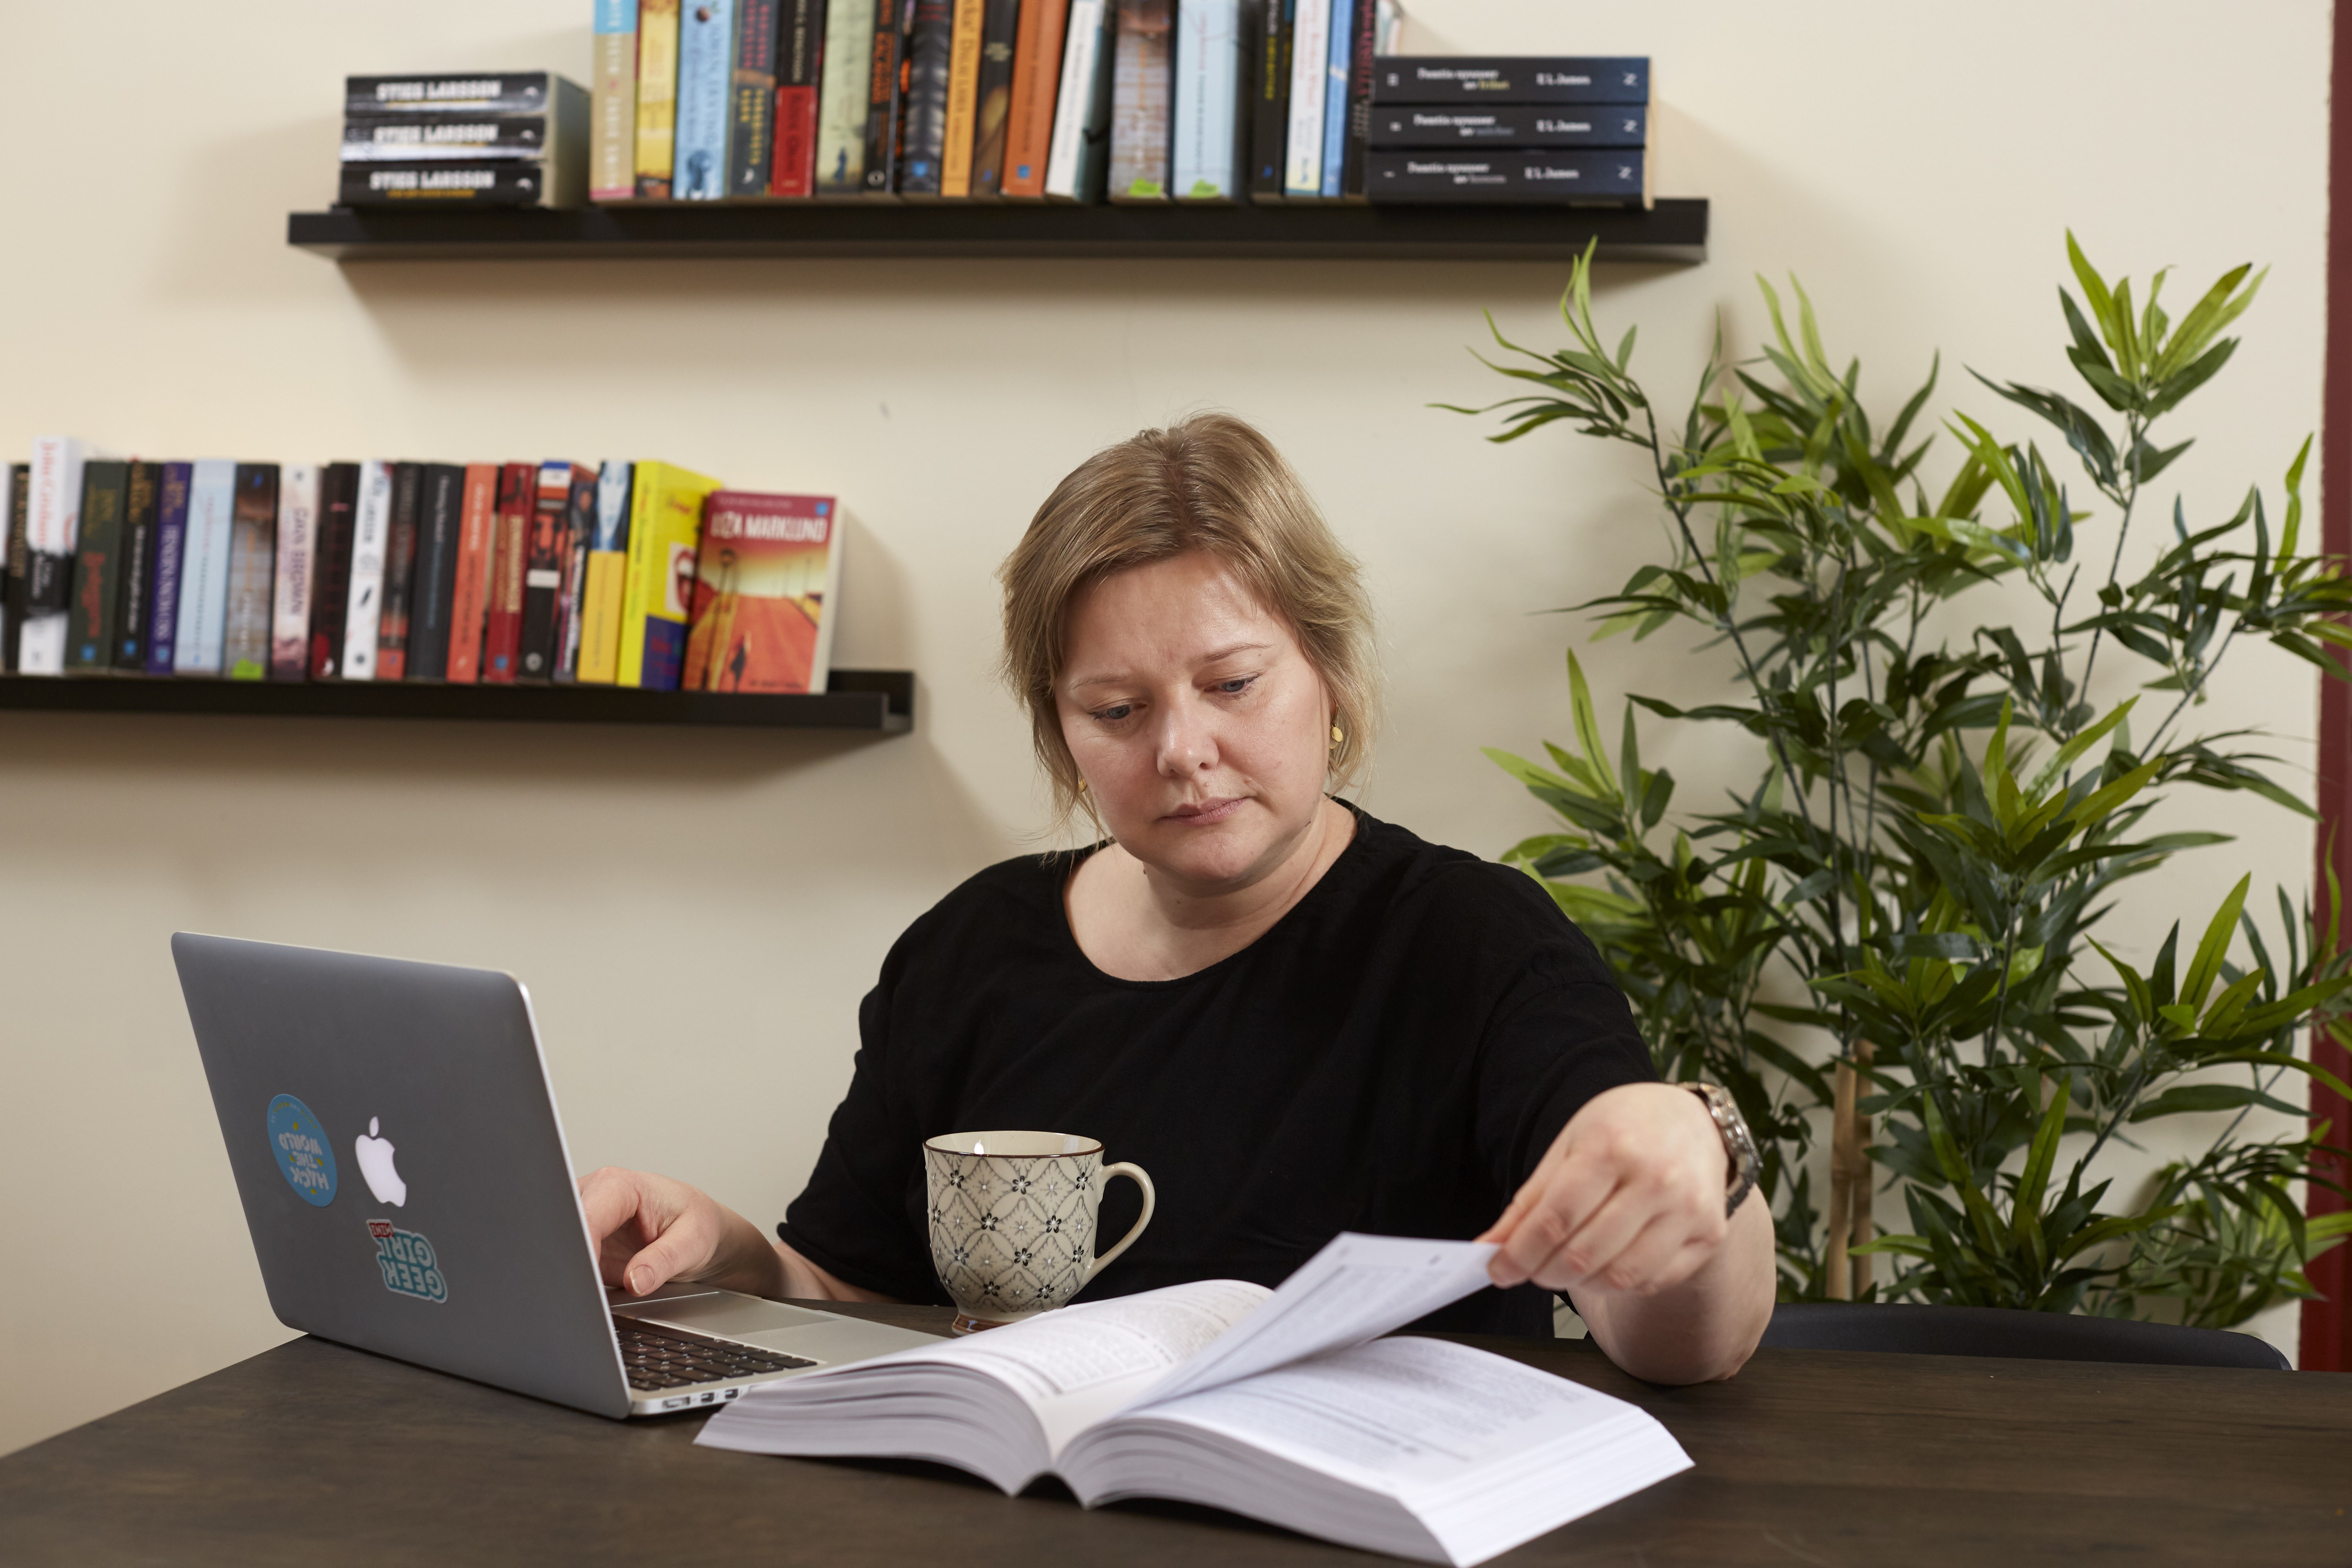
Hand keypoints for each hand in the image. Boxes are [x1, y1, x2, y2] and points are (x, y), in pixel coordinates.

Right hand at [578, 1165, 773, 1297]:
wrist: (696, 1230)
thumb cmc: (696, 1223)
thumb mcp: (692, 1241)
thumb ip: (664, 1260)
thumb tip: (635, 1281)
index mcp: (618, 1185)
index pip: (586, 1216)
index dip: (584, 1249)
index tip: (590, 1277)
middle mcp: (594, 1196)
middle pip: (563, 1227)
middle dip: (568, 1258)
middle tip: (584, 1288)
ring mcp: (584, 1220)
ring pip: (557, 1244)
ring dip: (566, 1268)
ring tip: (584, 1291)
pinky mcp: (581, 1244)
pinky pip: (565, 1261)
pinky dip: (570, 1276)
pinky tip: (583, 1289)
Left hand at [1479, 1082, 1732, 1298]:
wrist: (1694, 1120)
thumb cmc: (1624, 1128)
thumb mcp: (1569, 1144)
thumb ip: (1530, 1199)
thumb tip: (1492, 1247)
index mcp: (1612, 1147)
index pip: (1555, 1219)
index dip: (1520, 1254)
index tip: (1498, 1270)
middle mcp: (1656, 1179)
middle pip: (1585, 1254)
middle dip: (1544, 1273)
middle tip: (1530, 1270)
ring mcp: (1688, 1210)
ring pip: (1619, 1277)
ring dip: (1580, 1285)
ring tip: (1564, 1268)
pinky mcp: (1709, 1234)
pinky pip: (1652, 1281)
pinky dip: (1617, 1285)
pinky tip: (1604, 1266)